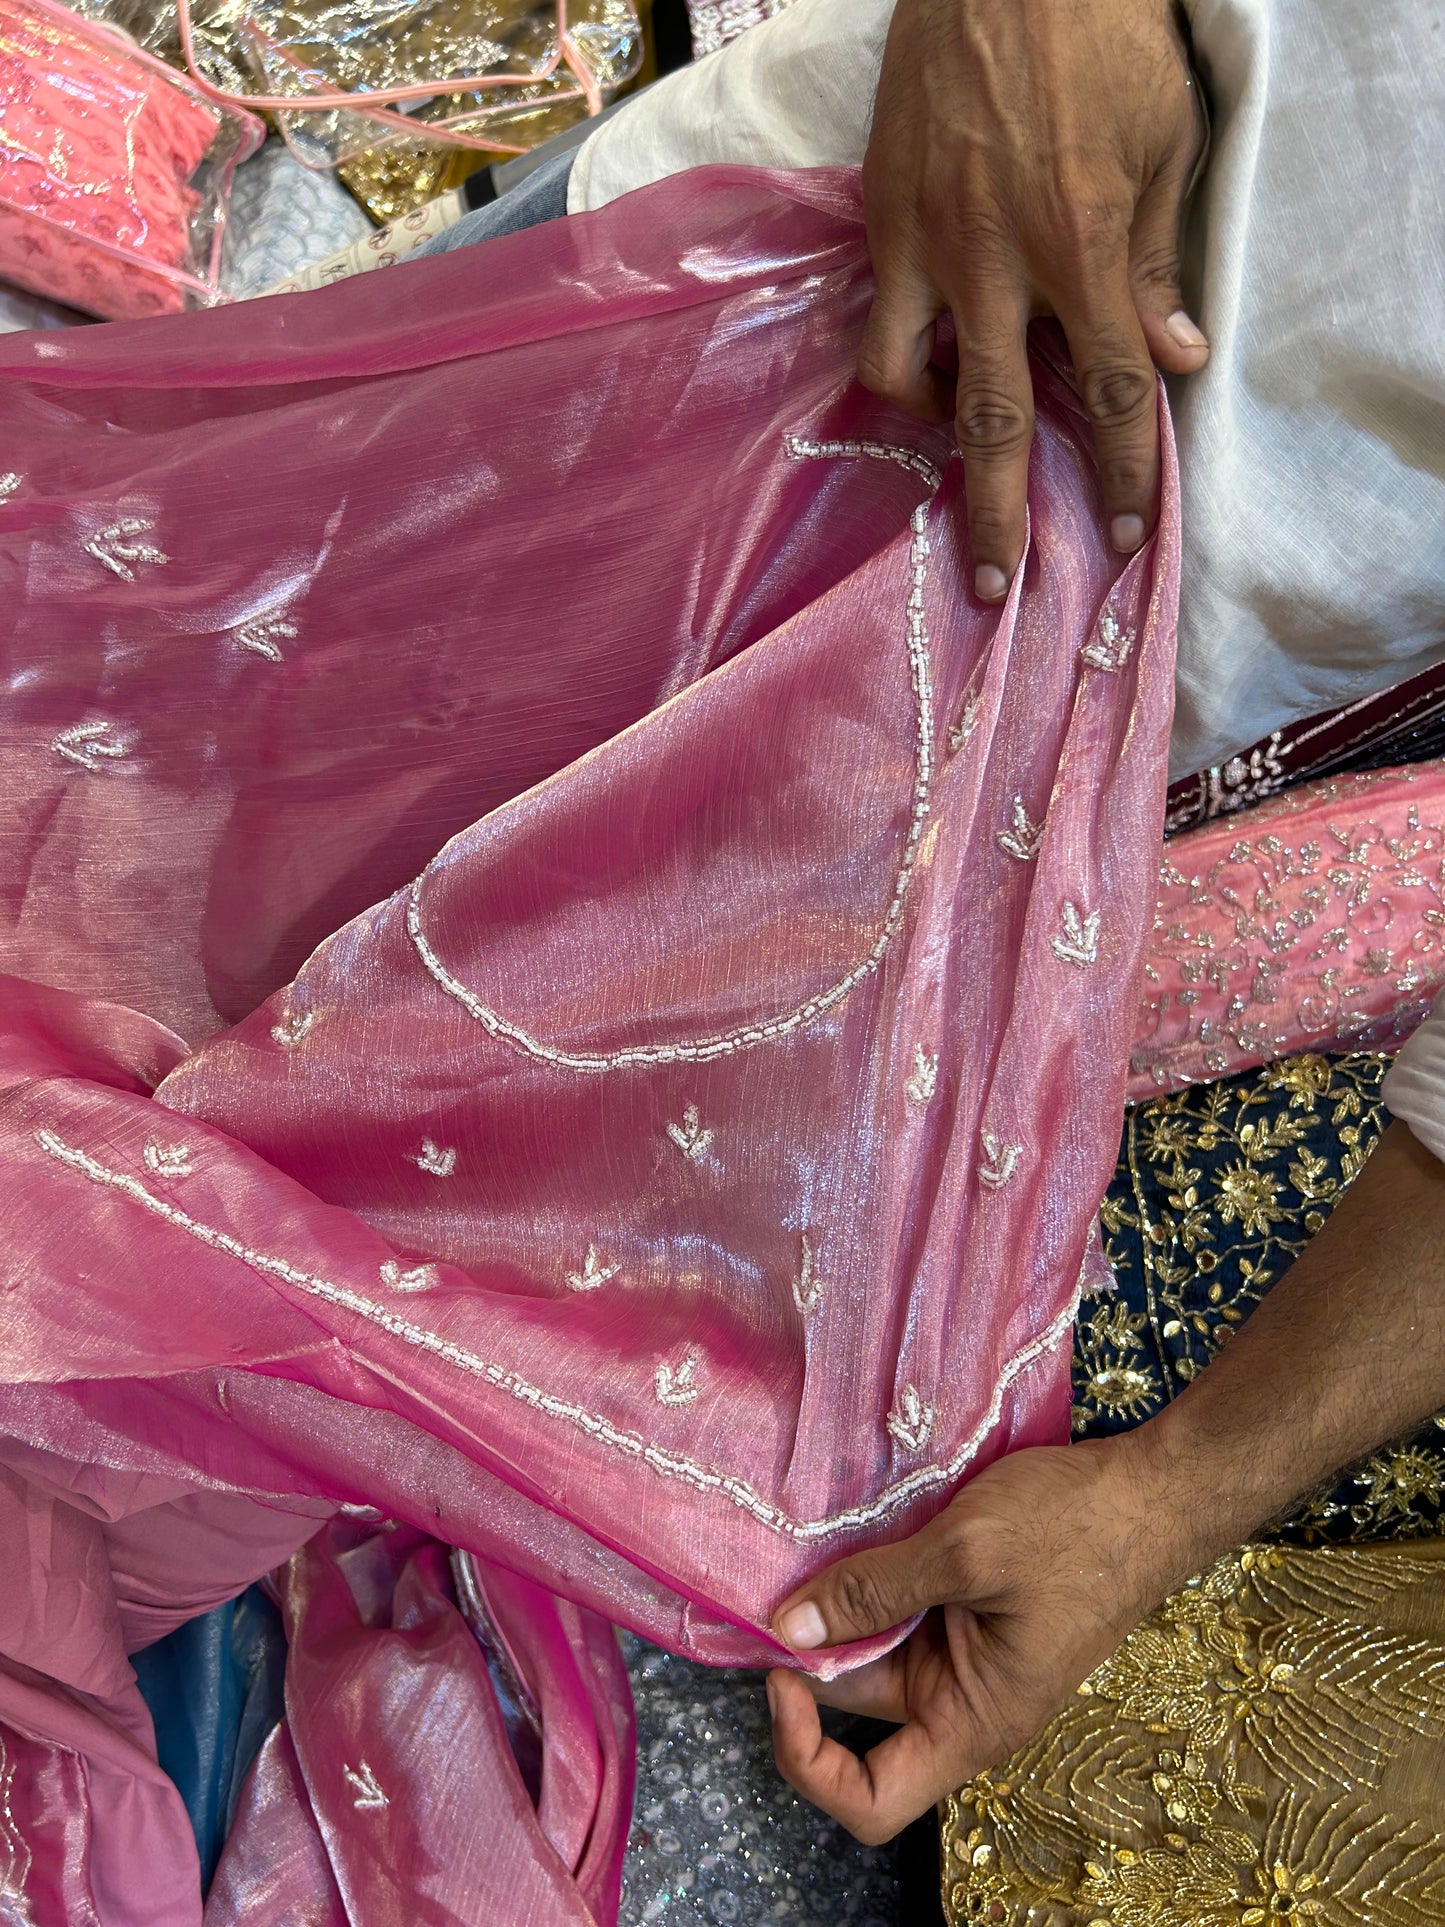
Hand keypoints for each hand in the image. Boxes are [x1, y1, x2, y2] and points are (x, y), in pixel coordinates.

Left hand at [765, 1437, 1190, 1842]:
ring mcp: (962, 1656)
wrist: (1148, 1492)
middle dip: (807, 1651)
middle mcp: (960, 1701)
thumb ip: (875, 1589)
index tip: (781, 1677)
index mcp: (971, 1722)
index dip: (807, 1758)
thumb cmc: (1077, 1530)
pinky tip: (845, 1530)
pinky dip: (864, 1578)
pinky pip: (895, 1610)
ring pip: (870, 1648)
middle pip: (854, 1707)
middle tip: (771, 1578)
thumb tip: (789, 1626)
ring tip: (803, 1544)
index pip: (869, 1799)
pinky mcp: (963, 1611)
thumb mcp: (967, 1551)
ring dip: (835, 1605)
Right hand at [859, 0, 1207, 597]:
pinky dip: (898, 355)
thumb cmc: (1101, 36)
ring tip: (951, 439)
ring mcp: (925, 243)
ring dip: (929, 428)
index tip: (1121, 532)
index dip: (1119, 469)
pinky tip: (924, 356)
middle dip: (998, 513)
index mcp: (1082, 243)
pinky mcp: (881, 218)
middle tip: (993, 585)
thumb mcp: (1163, 139)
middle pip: (995, 420)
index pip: (1108, 388)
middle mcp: (996, 261)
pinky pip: (877, 317)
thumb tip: (1177, 355)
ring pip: (905, 377)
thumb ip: (1160, 257)